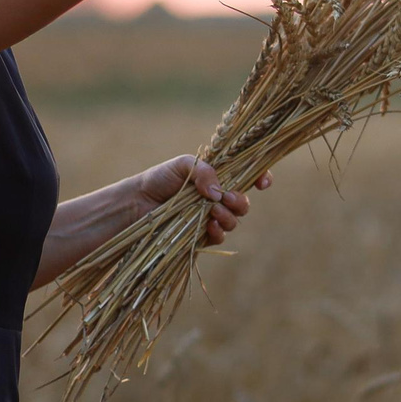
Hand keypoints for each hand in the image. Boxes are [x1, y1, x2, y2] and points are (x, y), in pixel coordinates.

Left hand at [136, 154, 272, 245]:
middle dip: (241, 201)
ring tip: (212, 211)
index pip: (247, 177)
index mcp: (217, 177)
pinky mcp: (202, 236)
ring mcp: (210, 218)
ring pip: (234, 220)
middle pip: (244, 202)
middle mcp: (217, 198)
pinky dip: (218, 231)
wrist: (137, 203)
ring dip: (228, 216)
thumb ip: (204, 171)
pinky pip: (219, 236)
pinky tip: (209, 226)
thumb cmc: (159, 179)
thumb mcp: (183, 165)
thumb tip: (219, 191)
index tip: (263, 183)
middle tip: (227, 198)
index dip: (260, 178)